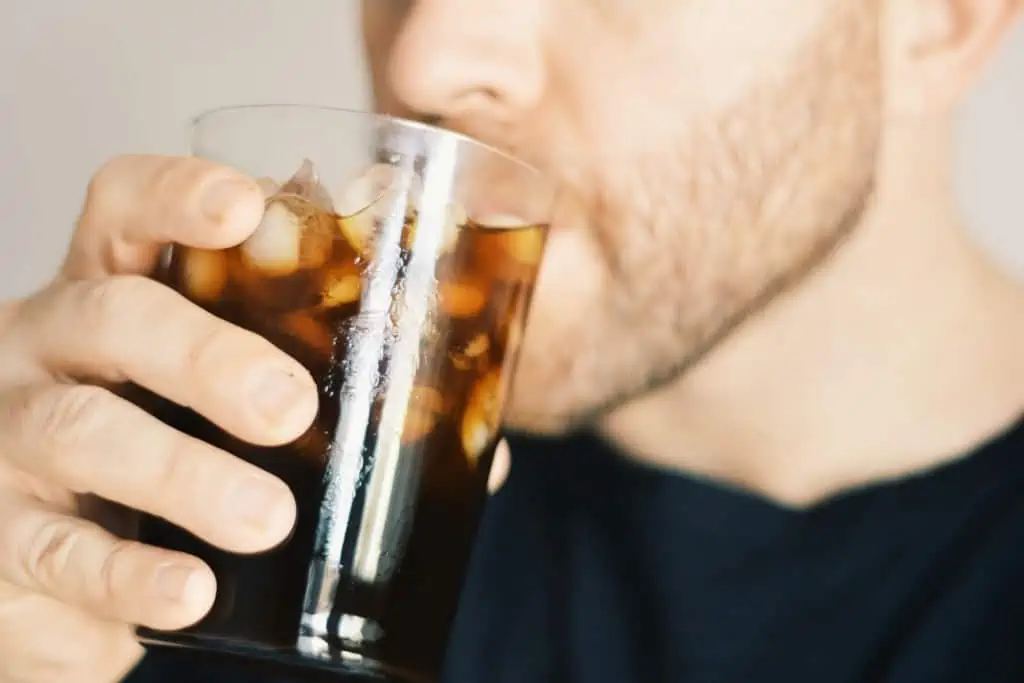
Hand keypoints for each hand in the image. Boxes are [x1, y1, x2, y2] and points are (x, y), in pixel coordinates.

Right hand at [0, 155, 319, 682]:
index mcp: (112, 297)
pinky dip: (128, 577)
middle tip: (289, 408)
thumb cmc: (158, 462)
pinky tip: (189, 593)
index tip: (247, 206)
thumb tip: (480, 458)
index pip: (122, 212)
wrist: (45, 570)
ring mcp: (11, 445)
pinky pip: (58, 556)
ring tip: (264, 517)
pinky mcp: (3, 546)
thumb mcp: (212, 410)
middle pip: (111, 315)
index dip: (175, 194)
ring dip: (181, 475)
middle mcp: (48, 352)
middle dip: (205, 354)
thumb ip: (333, 412)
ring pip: (80, 433)